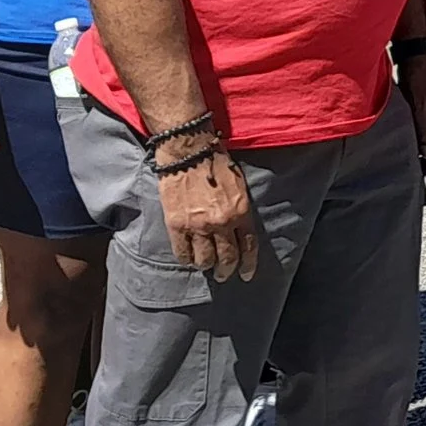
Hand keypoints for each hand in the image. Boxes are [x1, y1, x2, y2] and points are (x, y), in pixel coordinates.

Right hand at [156, 148, 261, 280]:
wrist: (188, 151)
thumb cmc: (216, 163)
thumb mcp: (239, 186)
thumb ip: (239, 209)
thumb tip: (239, 229)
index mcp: (241, 212)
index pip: (248, 246)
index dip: (248, 264)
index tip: (246, 274)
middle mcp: (221, 223)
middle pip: (227, 257)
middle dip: (226, 270)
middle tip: (223, 274)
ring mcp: (198, 226)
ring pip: (205, 259)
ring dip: (206, 265)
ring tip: (205, 265)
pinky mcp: (177, 225)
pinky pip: (183, 252)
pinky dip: (187, 259)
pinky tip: (188, 258)